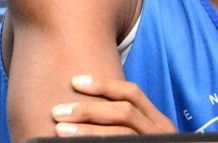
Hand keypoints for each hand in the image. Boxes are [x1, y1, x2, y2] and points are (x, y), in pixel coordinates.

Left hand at [50, 75, 175, 136]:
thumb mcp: (142, 136)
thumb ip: (124, 125)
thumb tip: (84, 111)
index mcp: (158, 122)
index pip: (133, 94)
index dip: (104, 85)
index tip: (75, 82)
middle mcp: (159, 133)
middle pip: (125, 112)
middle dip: (89, 109)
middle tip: (58, 111)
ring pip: (121, 133)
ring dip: (87, 129)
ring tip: (60, 129)